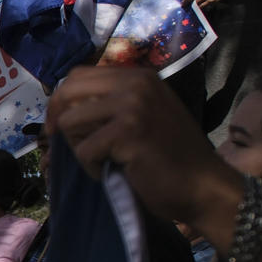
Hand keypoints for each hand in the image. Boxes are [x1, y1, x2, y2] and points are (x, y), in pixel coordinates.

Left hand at [46, 65, 242, 231]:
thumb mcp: (141, 117)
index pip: (78, 75)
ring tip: (104, 161)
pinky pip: (84, 150)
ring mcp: (133, 104)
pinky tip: (114, 173)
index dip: (61, 101)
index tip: (58, 125)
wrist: (202, 186)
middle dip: (58, 121)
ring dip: (80, 148)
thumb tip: (61, 109)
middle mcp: (136, 83)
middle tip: (65, 144)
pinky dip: (92, 168)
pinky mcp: (127, 131)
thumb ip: (110, 105)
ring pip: (70, 122)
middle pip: (68, 92)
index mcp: (139, 76)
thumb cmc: (170, 159)